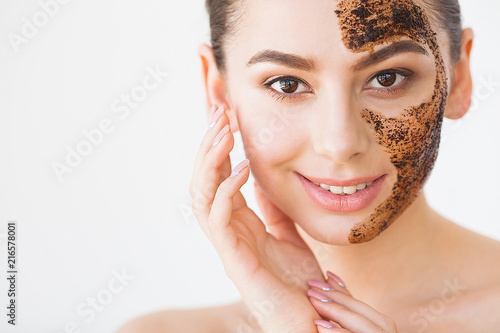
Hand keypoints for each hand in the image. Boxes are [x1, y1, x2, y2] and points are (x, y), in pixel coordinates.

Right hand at [190, 104, 324, 332]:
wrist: (308, 317)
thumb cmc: (298, 280)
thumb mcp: (288, 232)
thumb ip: (273, 208)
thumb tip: (265, 179)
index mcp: (238, 221)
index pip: (218, 176)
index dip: (218, 145)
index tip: (225, 114)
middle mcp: (226, 229)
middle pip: (203, 179)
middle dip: (207, 144)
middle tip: (217, 110)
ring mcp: (226, 243)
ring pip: (202, 194)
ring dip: (210, 159)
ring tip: (222, 129)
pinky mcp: (232, 258)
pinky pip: (219, 218)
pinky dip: (226, 189)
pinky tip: (241, 167)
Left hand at [307, 271, 396, 331]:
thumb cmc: (355, 332)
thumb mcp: (352, 321)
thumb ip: (346, 304)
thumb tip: (329, 276)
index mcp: (379, 324)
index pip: (357, 304)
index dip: (339, 289)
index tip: (322, 275)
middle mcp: (385, 331)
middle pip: (359, 310)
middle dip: (334, 297)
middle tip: (311, 287)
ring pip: (361, 323)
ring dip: (336, 312)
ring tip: (314, 302)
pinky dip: (338, 332)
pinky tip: (319, 326)